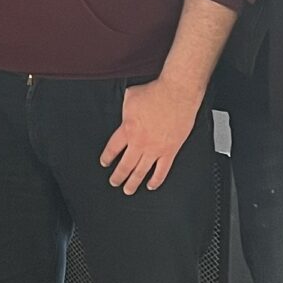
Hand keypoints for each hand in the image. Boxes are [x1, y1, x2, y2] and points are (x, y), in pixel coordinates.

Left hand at [100, 76, 200, 194]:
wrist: (177, 93)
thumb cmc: (156, 92)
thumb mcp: (130, 97)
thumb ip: (125, 110)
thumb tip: (125, 113)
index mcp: (127, 130)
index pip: (112, 149)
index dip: (107, 158)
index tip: (105, 163)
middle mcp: (140, 143)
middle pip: (125, 165)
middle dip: (118, 177)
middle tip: (114, 182)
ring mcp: (155, 149)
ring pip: (141, 172)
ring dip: (133, 183)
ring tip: (128, 189)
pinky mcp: (171, 150)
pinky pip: (162, 170)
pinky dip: (156, 180)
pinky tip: (151, 185)